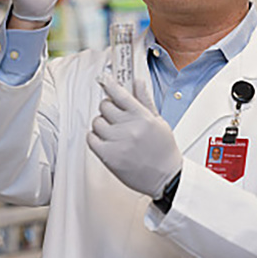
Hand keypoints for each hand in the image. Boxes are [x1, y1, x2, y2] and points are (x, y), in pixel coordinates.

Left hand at [87, 75, 182, 199]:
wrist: (165, 177)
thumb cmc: (163, 150)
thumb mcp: (158, 121)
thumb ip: (145, 100)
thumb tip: (137, 82)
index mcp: (142, 117)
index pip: (120, 94)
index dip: (110, 85)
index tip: (105, 80)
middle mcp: (129, 127)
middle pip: (105, 106)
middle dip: (108, 109)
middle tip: (115, 116)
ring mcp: (117, 141)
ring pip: (97, 122)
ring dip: (102, 124)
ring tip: (112, 131)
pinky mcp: (108, 156)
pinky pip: (91, 138)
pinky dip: (95, 137)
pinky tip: (105, 140)